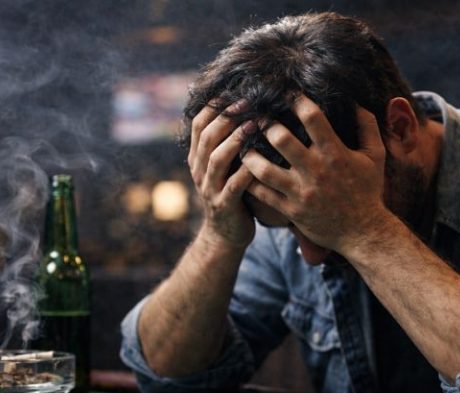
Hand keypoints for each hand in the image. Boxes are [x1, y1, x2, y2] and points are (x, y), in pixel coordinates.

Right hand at [188, 101, 256, 248]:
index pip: (199, 123)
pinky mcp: (224, 205)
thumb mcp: (225, 166)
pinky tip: (261, 159)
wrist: (226, 235)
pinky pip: (235, 185)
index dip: (215, 106)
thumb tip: (247, 108)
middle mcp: (199, 170)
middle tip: (249, 101)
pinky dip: (247, 171)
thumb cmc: (232, 194)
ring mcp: (210, 188)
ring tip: (254, 124)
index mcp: (197, 157)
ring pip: (217, 158)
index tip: (236, 90)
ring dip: (236, 139)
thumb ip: (228, 143)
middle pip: (207, 136)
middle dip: (227, 117)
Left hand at [241, 95, 388, 252]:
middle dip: (266, 124)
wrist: (364, 233)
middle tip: (258, 117)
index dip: (297, 100)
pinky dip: (249, 183)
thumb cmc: (368, 191)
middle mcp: (315, 171)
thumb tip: (356, 102)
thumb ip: (368, 127)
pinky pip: (263, 195)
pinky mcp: (291, 211)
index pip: (313, 118)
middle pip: (281, 139)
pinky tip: (243, 172)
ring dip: (250, 155)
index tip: (287, 92)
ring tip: (244, 146)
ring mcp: (301, 193)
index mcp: (335, 153)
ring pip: (264, 170)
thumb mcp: (375, 157)